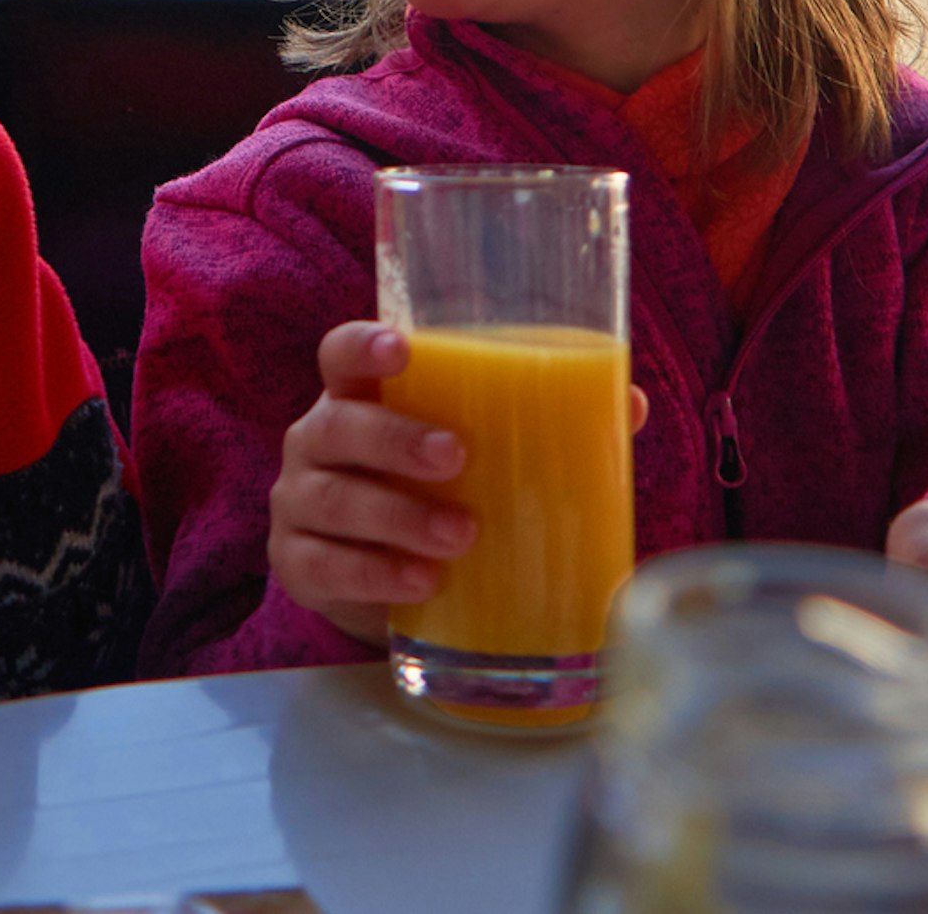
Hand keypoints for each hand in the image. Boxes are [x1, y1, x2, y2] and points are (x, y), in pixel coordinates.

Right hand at [266, 322, 649, 645]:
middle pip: (339, 426)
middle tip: (459, 457)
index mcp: (358, 396)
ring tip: (460, 536)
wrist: (390, 578)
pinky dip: (374, 575)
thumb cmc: (438, 489)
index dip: (364, 345)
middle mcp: (318, 441)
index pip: (340, 354)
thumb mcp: (481, 451)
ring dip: (397, 516)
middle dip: (396, 439)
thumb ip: (543, 422)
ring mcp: (299, 504)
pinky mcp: (299, 566)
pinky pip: (325, 567)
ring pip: (333, 500)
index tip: (405, 349)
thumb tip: (628, 401)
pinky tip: (421, 581)